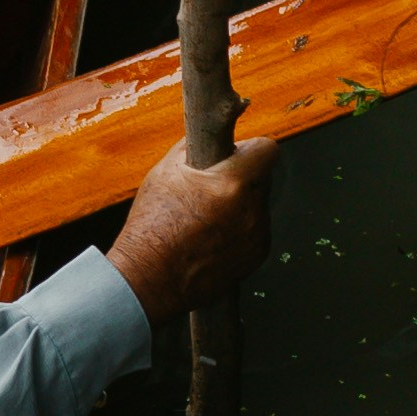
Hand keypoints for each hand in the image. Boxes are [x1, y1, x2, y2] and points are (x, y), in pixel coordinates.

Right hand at [107, 133, 279, 325]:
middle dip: (241, 179)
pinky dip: (239, 231)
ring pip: (258, 206)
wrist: (149, 279)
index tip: (240, 153)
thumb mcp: (163, 173)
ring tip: (206, 218)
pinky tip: (211, 238)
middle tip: (211, 188)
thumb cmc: (152, 226)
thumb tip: (204, 136)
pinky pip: (255, 231)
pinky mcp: (257, 256)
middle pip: (261, 178)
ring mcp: (257, 236)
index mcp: (233, 184)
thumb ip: (191, 149)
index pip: (267, 150)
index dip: (253, 148)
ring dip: (241, 206)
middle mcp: (252, 210)